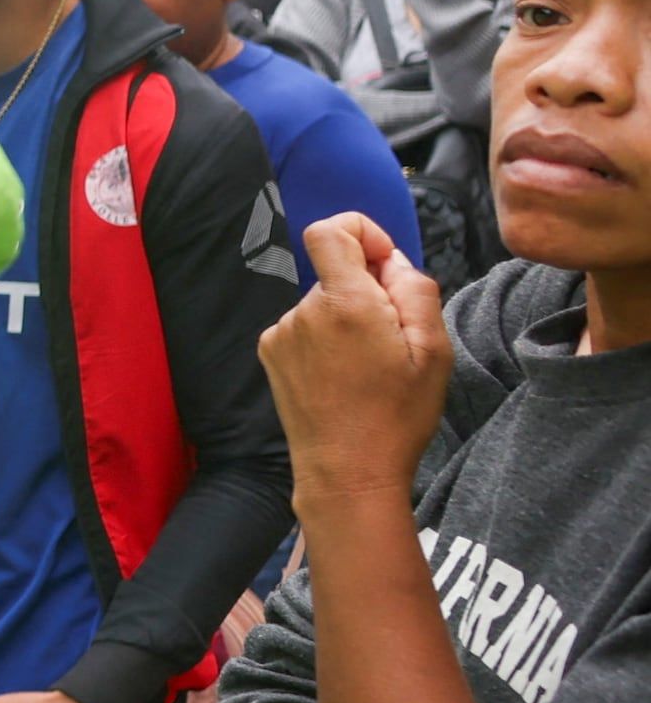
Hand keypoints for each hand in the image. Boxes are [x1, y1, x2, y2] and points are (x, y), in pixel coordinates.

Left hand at [263, 210, 452, 503]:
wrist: (346, 472)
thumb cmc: (397, 414)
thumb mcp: (433, 349)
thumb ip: (415, 290)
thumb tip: (391, 261)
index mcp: (344, 302)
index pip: (330, 230)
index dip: (362, 232)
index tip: (386, 264)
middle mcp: (302, 311)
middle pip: (337, 273)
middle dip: (369, 293)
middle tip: (393, 341)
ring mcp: (280, 333)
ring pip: (324, 303)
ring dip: (349, 321)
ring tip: (368, 367)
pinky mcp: (270, 354)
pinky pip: (306, 327)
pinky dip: (327, 340)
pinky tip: (344, 377)